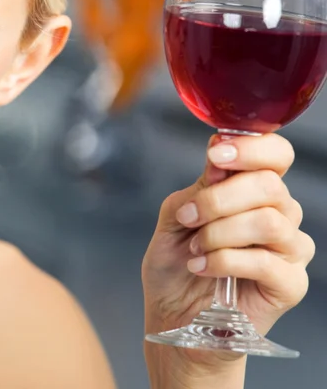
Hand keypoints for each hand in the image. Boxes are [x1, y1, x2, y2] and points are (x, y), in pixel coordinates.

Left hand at [142, 133, 314, 373]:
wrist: (173, 315)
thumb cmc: (175, 263)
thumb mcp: (175, 217)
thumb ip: (198, 189)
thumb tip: (219, 164)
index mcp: (253, 191)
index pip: (275, 154)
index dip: (251, 147)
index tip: (216, 155)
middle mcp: (278, 214)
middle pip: (269, 185)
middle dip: (220, 198)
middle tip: (189, 218)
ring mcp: (288, 250)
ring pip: (270, 222)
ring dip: (220, 232)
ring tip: (195, 248)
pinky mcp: (290, 284)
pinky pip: (268, 262)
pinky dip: (225, 260)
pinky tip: (201, 266)